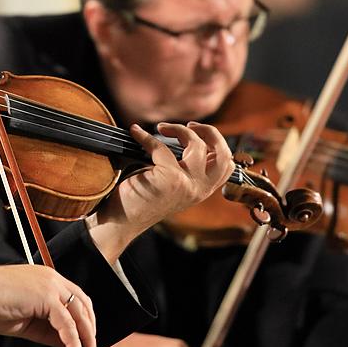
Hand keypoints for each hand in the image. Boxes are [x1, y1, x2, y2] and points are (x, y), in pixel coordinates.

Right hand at [0, 259, 96, 346]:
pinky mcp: (47, 296)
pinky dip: (73, 341)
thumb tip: (64, 345)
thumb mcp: (25, 322)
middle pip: (83, 306)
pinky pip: (66, 323)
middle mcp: (53, 280)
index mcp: (48, 281)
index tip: (84, 342)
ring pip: (79, 314)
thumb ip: (47, 331)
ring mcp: (51, 286)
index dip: (83, 322)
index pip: (75, 301)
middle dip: (90, 332)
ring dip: (86, 339)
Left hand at [86, 122, 232, 261]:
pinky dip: (146, 137)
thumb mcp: (171, 182)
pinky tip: (136, 132)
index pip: (226, 165)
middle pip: (223, 154)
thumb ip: (184, 166)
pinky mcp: (170, 179)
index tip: (197, 133)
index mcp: (201, 190)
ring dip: (178, 129)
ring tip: (162, 128)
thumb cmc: (142, 198)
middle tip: (190, 126)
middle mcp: (199, 189)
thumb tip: (186, 134)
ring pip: (197, 145)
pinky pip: (161, 147)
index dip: (217, 143)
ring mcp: (186, 184)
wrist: (121, 221)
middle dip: (210, 132)